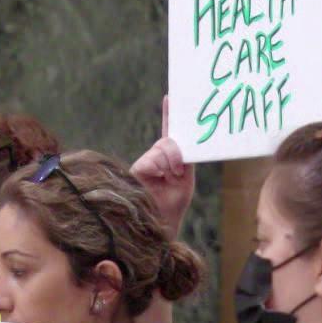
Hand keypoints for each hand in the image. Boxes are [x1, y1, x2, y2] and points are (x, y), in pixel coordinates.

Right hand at [130, 98, 195, 237]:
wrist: (160, 226)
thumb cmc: (172, 206)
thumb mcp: (185, 181)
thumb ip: (185, 161)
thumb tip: (179, 146)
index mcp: (168, 160)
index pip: (169, 132)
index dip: (168, 115)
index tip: (170, 96)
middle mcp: (154, 158)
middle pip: (168, 141)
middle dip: (177, 153)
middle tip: (178, 172)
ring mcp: (144, 163)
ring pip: (162, 149)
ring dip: (171, 163)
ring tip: (171, 178)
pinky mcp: (135, 169)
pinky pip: (153, 159)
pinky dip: (161, 167)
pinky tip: (160, 177)